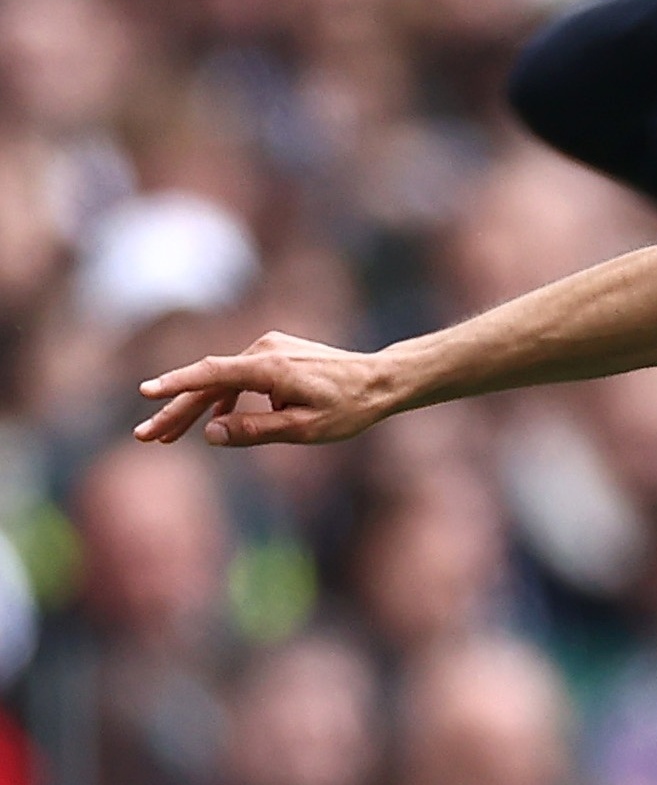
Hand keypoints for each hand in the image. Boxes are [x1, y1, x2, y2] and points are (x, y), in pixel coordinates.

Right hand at [133, 332, 393, 446]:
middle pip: (209, 381)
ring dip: (197, 407)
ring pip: (222, 380)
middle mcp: (264, 350)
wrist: (383, 380)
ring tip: (169, 435)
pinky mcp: (277, 354)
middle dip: (175, 410)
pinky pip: (241, 377)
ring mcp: (270, 348)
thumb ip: (255, 430)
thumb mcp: (303, 428)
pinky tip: (215, 420)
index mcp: (268, 367)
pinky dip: (224, 397)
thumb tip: (210, 433)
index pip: (211, 374)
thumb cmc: (349, 408)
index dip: (175, 385)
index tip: (146, 394)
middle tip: (145, 436)